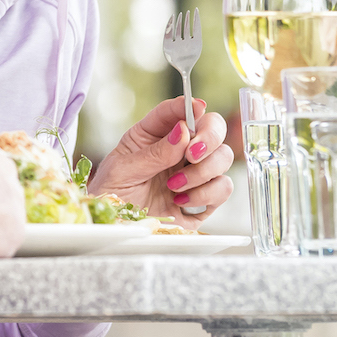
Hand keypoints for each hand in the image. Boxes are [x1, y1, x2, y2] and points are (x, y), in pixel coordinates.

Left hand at [87, 98, 234, 220]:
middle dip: (209, 137)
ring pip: (223, 157)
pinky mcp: (204, 199)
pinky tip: (182, 202)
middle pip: (213, 127)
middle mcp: (178, 150)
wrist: (116, 230)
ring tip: (175, 187)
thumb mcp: (122, 170)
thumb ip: (153, 153)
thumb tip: (182, 132)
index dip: (189, 105)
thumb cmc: (112, 197)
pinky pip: (223, 188)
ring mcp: (194, 173)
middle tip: (192, 155)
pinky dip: (207, 194)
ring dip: (203, 171)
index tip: (197, 108)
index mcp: (153, 135)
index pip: (176, 111)